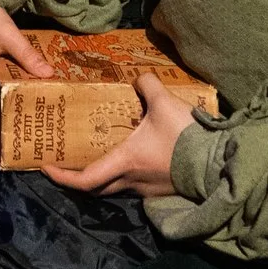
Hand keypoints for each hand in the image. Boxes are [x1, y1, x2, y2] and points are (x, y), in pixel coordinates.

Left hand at [42, 74, 193, 198]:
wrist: (221, 163)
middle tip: (68, 162)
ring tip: (98, 156)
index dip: (62, 177)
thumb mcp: (164, 102)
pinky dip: (127, 175)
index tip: (47, 167)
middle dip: (79, 178)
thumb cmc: (185, 136)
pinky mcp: (164, 190)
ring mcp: (149, 190)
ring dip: (105, 176)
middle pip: (97, 188)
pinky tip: (133, 159)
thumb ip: (147, 85)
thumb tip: (138, 78)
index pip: (85, 180)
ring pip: (117, 188)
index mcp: (124, 162)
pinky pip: (137, 186)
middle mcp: (132, 182)